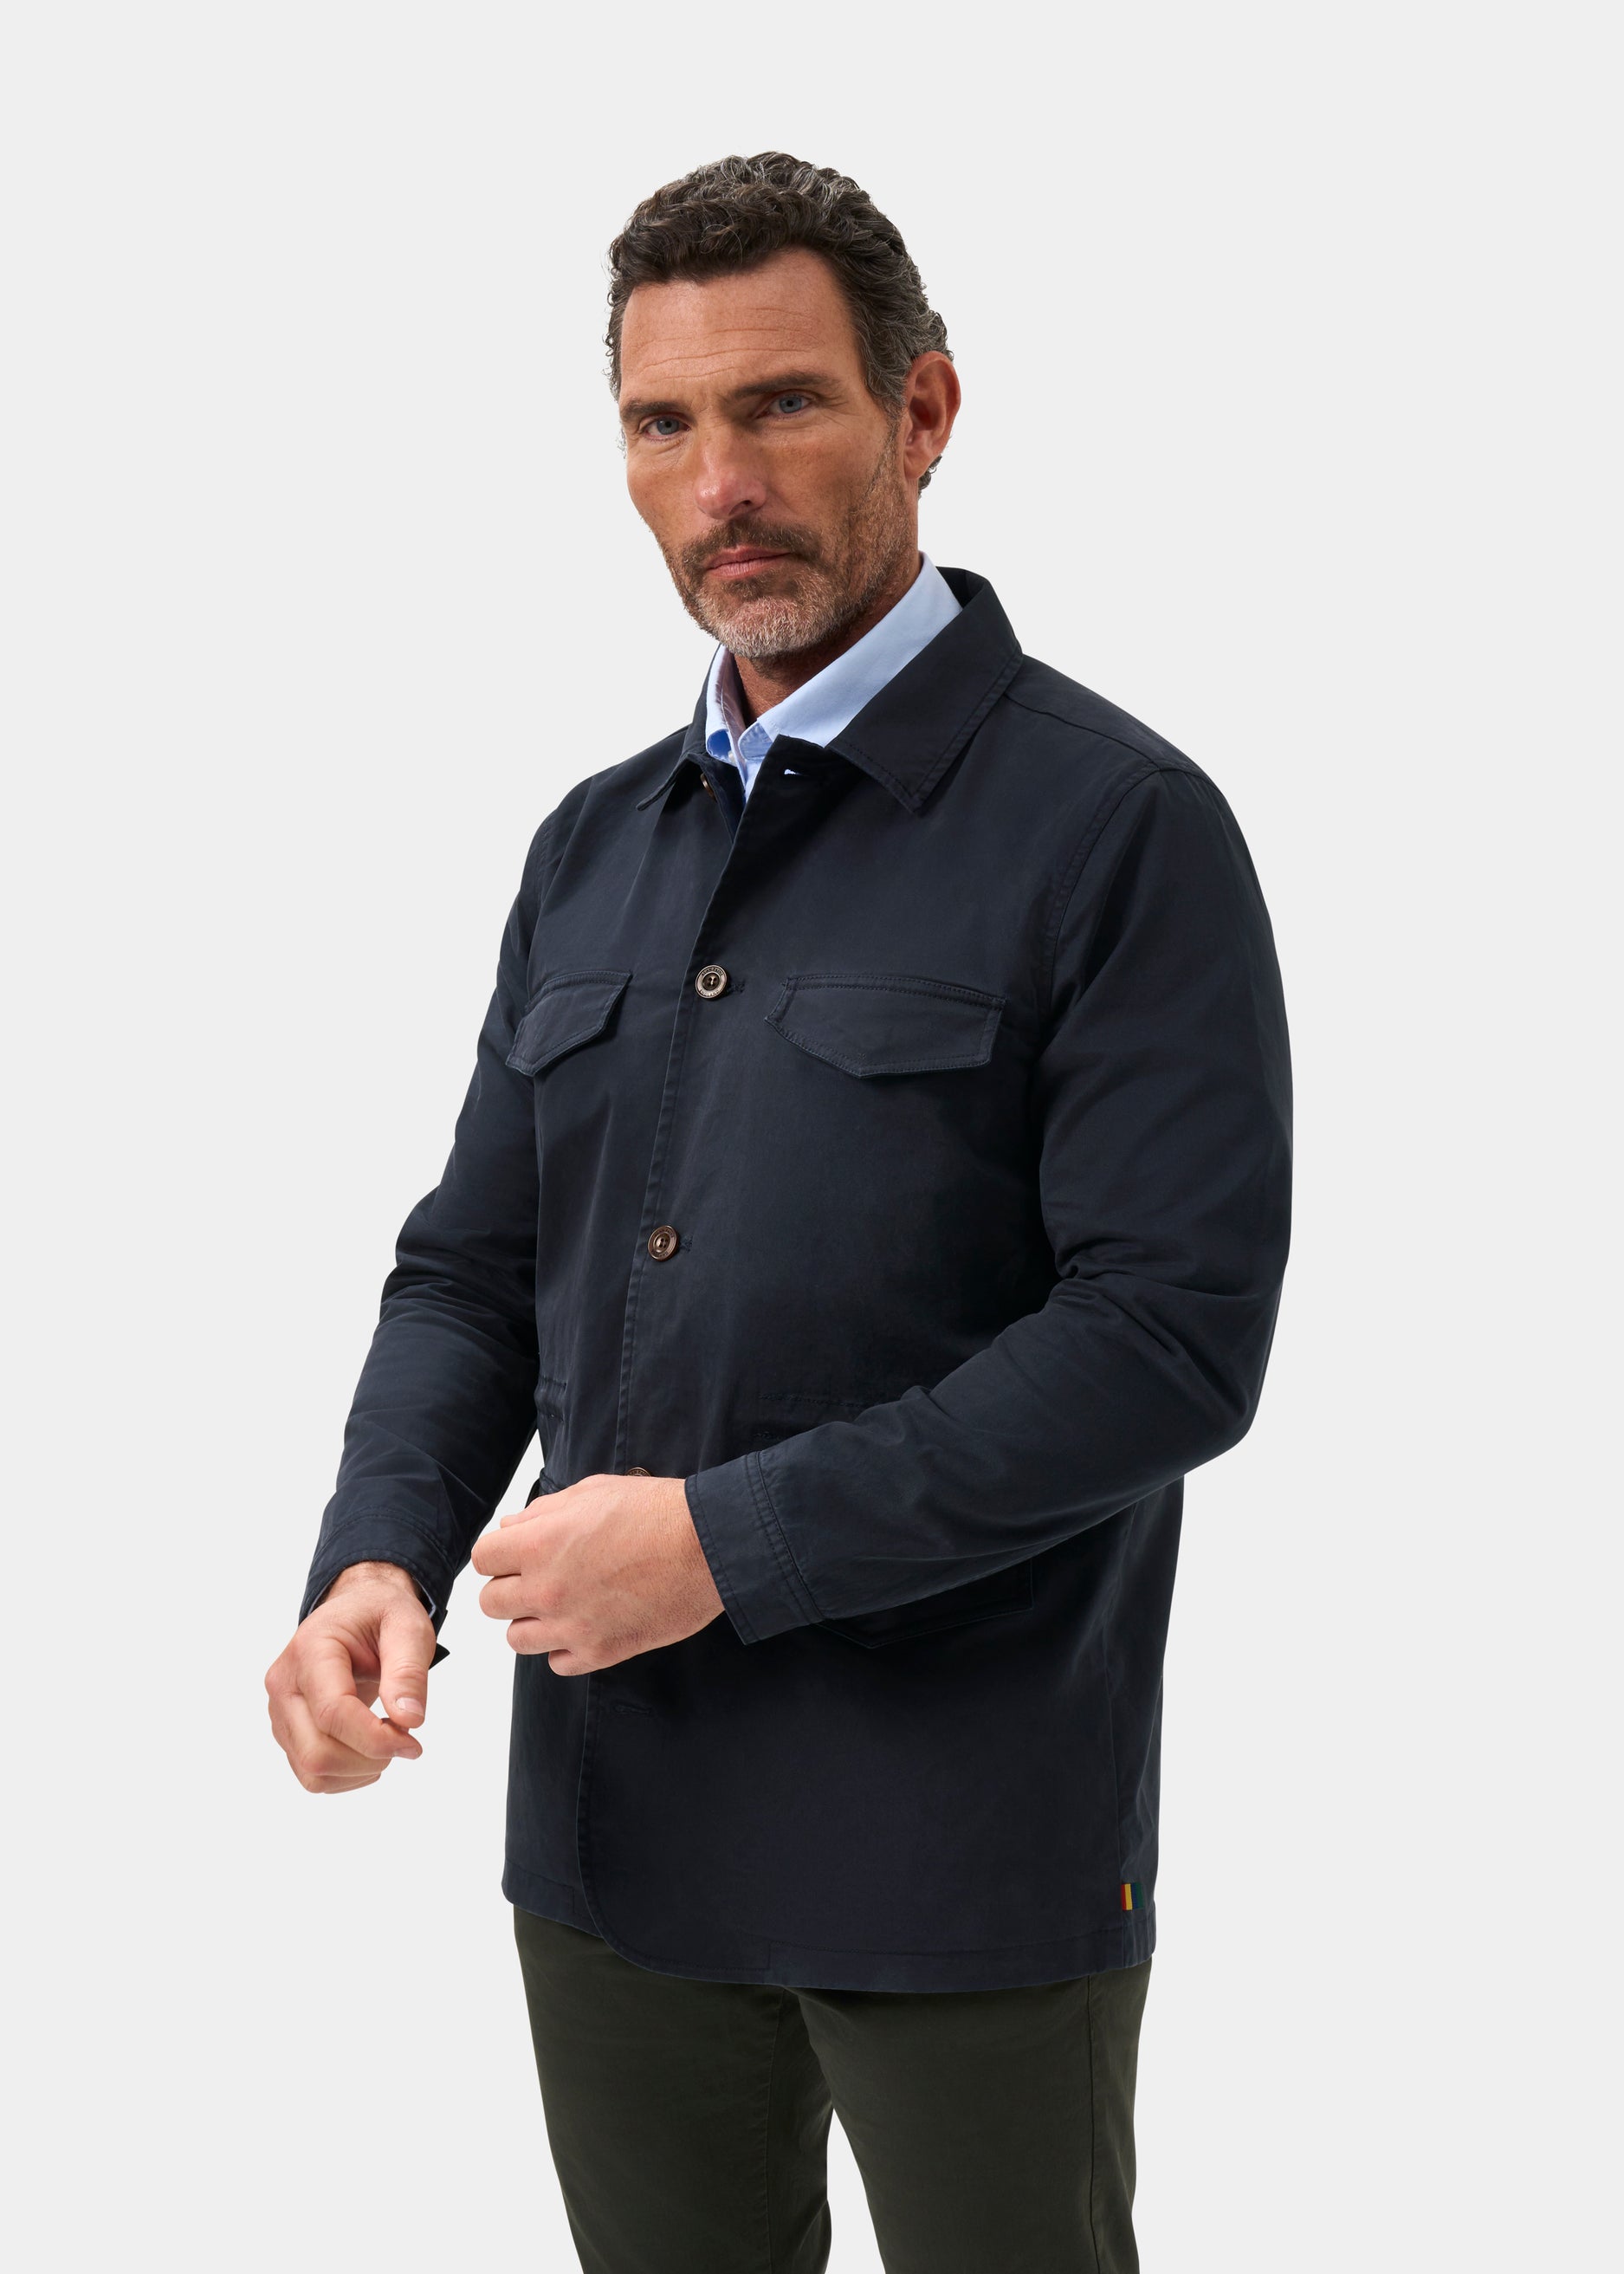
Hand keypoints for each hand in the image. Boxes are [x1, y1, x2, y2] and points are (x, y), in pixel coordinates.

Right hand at [265, 1562, 435, 1792]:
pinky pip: (312, 1776)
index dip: (376, 1738)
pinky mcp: (288, 1733)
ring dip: (359, 1771)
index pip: (333, 1713)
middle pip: (317, 1752)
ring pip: (312, 1772)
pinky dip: (347, 1776)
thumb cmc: (380, 1616)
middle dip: (370, 1758)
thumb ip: (409, 1672)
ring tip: (388, 1739)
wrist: (357, 1613)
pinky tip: (370, 1749)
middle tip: (405, 1741)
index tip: (413, 1741)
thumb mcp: (409, 1627)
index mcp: (310, 1651)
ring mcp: (281, 1713)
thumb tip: (410, 1720)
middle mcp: (285, 1685)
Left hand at [470, 1473, 723, 1673]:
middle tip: (539, 1578)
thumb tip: (513, 1529)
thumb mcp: (592, 1492)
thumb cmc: (656, 1512)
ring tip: (563, 1604)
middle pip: (491, 1602)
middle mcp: (547, 1590)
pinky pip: (557, 1664)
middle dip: (510, 1587)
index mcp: (539, 1544)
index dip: (499, 1553)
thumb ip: (543, 1512)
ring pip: (516, 1639)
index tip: (516, 1553)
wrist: (708, 1546)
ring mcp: (572, 1627)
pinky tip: (586, 1625)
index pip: (481, 1559)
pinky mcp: (600, 1653)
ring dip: (533, 1621)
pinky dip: (565, 1648)